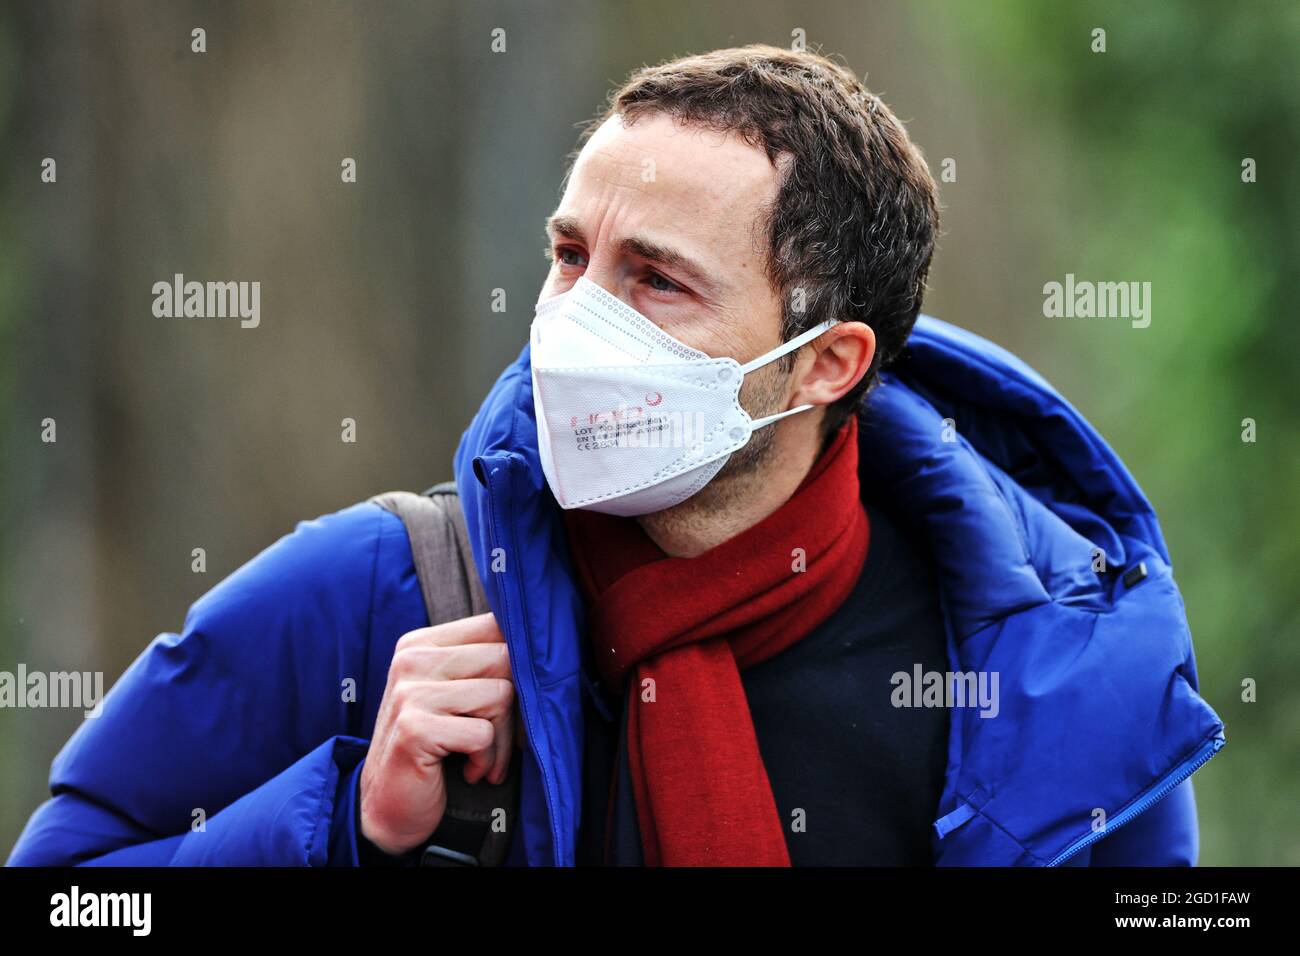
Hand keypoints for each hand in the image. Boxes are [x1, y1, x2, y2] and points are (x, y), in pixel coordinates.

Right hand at [359, 612, 515, 855]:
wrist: (389, 808)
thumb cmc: (433, 749)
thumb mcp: (454, 697)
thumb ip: (483, 665)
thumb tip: (538, 641)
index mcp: (420, 644)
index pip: (494, 625)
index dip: (520, 661)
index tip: (514, 697)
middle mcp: (411, 660)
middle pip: (504, 658)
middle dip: (514, 706)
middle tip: (498, 738)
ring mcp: (409, 693)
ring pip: (500, 695)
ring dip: (500, 739)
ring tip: (481, 757)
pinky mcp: (414, 728)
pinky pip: (483, 734)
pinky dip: (486, 760)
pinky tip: (468, 771)